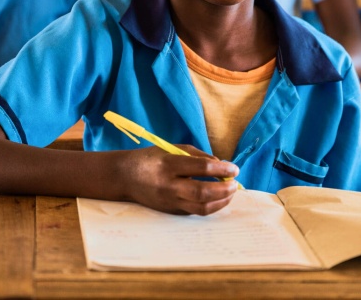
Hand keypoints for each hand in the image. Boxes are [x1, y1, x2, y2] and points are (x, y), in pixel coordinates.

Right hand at [123, 146, 239, 215]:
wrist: (125, 177)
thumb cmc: (150, 158)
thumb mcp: (171, 148)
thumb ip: (197, 155)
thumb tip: (220, 164)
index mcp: (169, 165)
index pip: (202, 167)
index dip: (222, 168)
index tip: (234, 168)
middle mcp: (169, 186)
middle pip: (203, 192)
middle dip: (224, 189)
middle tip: (235, 184)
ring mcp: (169, 202)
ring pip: (201, 208)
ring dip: (221, 202)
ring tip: (230, 193)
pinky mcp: (171, 211)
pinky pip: (195, 211)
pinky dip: (210, 205)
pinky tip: (218, 198)